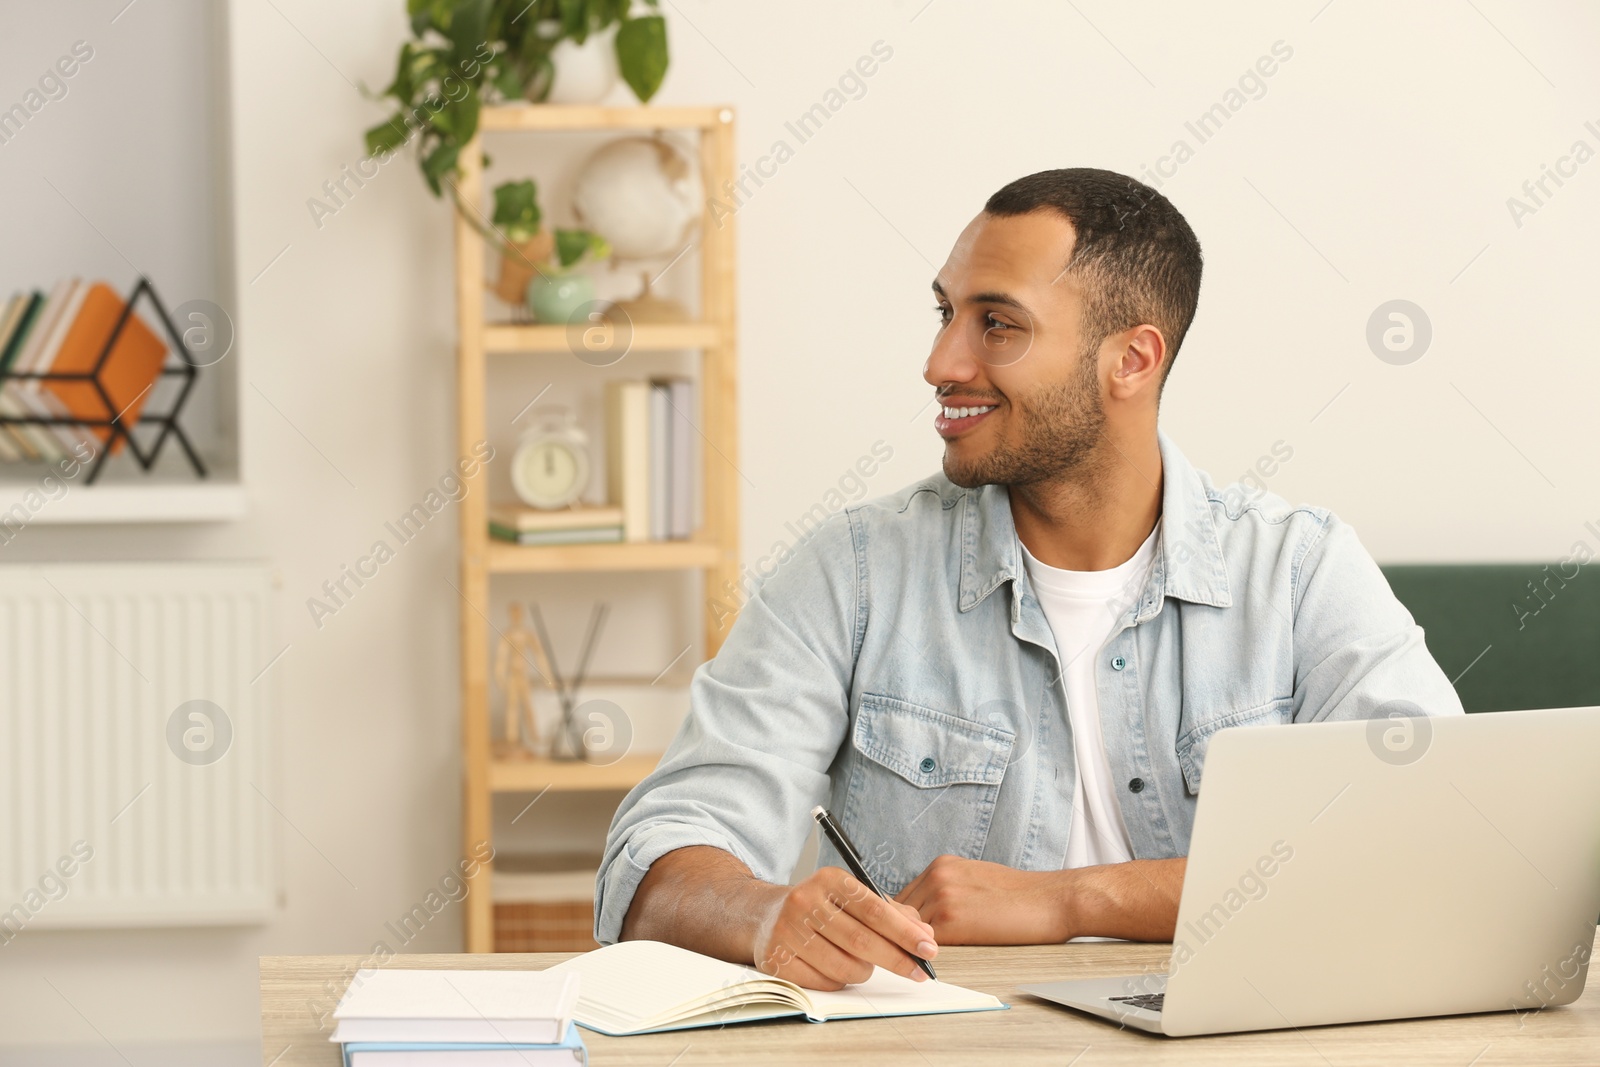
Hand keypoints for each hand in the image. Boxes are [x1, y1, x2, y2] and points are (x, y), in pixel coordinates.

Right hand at [751, 866, 939, 989]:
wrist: (764, 916)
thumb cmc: (819, 907)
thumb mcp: (852, 897)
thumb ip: (891, 912)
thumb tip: (925, 933)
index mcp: (829, 880)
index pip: (874, 909)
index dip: (905, 932)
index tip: (928, 948)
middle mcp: (805, 901)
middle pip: (861, 940)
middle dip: (896, 959)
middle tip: (918, 972)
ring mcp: (788, 931)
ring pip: (844, 966)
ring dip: (865, 972)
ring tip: (866, 964)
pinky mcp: (777, 959)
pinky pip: (824, 982)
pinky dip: (841, 981)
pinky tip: (839, 969)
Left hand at [896, 855, 1072, 944]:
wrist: (1049, 900)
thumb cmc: (1019, 895)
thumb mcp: (974, 878)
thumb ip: (947, 890)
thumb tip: (926, 912)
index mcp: (942, 865)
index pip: (904, 895)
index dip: (901, 919)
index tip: (900, 934)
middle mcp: (937, 877)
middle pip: (900, 911)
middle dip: (901, 932)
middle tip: (902, 951)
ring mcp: (942, 897)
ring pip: (908, 928)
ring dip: (911, 945)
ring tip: (916, 960)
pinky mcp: (951, 921)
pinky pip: (924, 943)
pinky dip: (924, 955)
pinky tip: (930, 963)